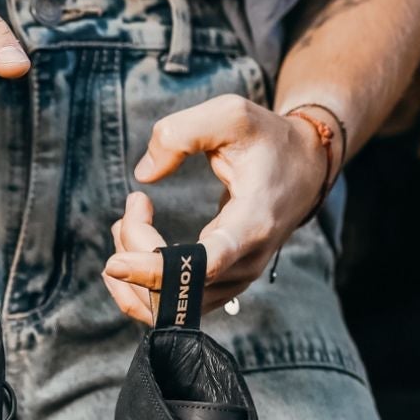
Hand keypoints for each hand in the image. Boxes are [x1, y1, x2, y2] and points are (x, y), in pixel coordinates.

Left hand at [102, 95, 330, 323]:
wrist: (305, 168)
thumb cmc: (266, 139)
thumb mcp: (231, 115)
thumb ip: (181, 133)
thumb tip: (144, 175)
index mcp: (252, 224)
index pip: (201, 266)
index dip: (154, 270)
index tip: (114, 263)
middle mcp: (245, 263)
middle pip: (171, 285)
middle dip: (134, 248)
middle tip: (135, 203)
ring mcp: (234, 282)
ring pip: (164, 303)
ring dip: (132, 267)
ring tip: (130, 218)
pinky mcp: (220, 288)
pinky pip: (168, 305)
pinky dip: (138, 281)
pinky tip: (131, 242)